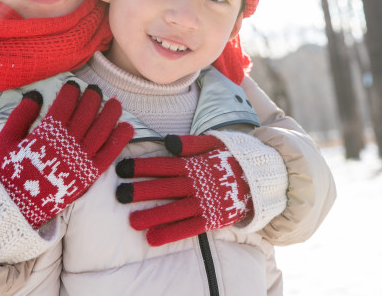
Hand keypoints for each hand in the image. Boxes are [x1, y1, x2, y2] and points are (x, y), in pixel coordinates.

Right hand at [0, 81, 132, 228]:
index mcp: (45, 133)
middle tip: (95, 91)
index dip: (71, 92)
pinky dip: (120, 139)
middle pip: (86, 113)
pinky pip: (109, 154)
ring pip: (102, 130)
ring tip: (115, 103)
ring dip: (111, 113)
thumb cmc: (6, 174)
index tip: (73, 86)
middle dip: (92, 98)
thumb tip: (35, 94)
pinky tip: (126, 127)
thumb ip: (20, 115)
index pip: (65, 105)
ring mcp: (80, 159)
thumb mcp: (5, 141)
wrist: (13, 208)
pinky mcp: (89, 175)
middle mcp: (66, 144)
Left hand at [115, 134, 252, 245]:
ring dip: (153, 215)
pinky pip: (190, 227)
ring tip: (131, 221)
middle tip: (119, 194)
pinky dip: (172, 232)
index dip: (143, 166)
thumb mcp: (215, 143)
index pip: (165, 164)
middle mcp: (198, 183)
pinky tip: (153, 238)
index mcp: (196, 164)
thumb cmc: (232, 157)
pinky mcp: (213, 218)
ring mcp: (206, 201)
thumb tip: (168, 142)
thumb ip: (191, 143)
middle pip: (166, 186)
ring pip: (175, 208)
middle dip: (141, 190)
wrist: (262, 177)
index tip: (121, 168)